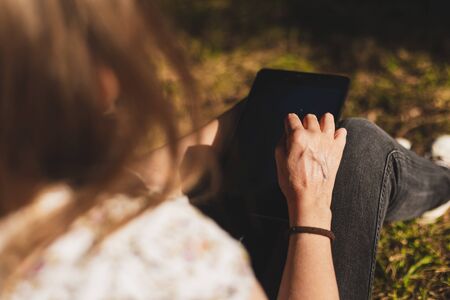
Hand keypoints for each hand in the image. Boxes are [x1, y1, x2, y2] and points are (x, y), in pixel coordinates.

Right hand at [275, 113, 346, 228]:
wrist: (309, 198)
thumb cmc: (292, 182)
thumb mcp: (278, 159)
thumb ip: (282, 141)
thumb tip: (287, 133)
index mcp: (297, 136)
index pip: (292, 117)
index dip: (288, 123)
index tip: (288, 128)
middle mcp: (314, 135)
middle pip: (309, 117)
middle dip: (304, 123)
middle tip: (301, 134)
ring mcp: (328, 141)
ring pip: (328, 118)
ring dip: (321, 122)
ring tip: (317, 131)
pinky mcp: (338, 149)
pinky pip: (342, 132)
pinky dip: (337, 133)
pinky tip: (330, 140)